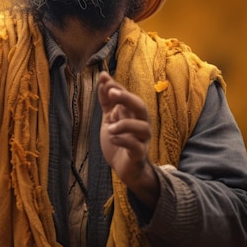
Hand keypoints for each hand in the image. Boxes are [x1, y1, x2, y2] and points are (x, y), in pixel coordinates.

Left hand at [98, 71, 158, 207]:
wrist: (125, 169)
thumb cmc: (119, 141)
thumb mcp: (110, 119)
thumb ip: (107, 101)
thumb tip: (103, 79)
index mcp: (133, 114)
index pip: (127, 95)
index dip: (116, 86)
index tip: (103, 77)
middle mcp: (141, 123)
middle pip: (140, 106)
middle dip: (126, 98)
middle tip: (111, 92)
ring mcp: (142, 139)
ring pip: (142, 127)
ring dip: (125, 124)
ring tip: (109, 127)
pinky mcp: (139, 154)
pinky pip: (136, 146)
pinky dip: (124, 141)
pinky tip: (112, 139)